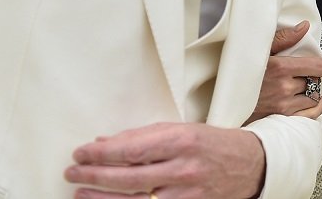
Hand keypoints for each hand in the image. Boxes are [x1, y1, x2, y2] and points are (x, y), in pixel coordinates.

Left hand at [65, 122, 264, 198]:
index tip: (80, 153)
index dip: (100, 154)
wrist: (250, 165)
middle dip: (94, 177)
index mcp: (181, 141)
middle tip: (71, 173)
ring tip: (80, 194)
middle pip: (128, 179)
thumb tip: (103, 142)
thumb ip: (142, 136)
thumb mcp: (179, 129)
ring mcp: (186, 196)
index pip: (131, 150)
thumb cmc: (211, 143)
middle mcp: (183, 170)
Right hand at [246, 20, 321, 123]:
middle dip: (313, 77)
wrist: (225, 99)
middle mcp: (284, 88)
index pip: (316, 66)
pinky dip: (316, 108)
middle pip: (314, 81)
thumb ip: (284, 38)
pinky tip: (315, 102)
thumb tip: (303, 27)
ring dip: (312, 91)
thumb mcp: (260, 50)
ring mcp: (283, 106)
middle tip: (306, 73)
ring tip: (305, 86)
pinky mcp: (281, 118)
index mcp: (280, 68)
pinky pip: (309, 115)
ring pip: (313, 98)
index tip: (321, 65)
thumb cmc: (241, 73)